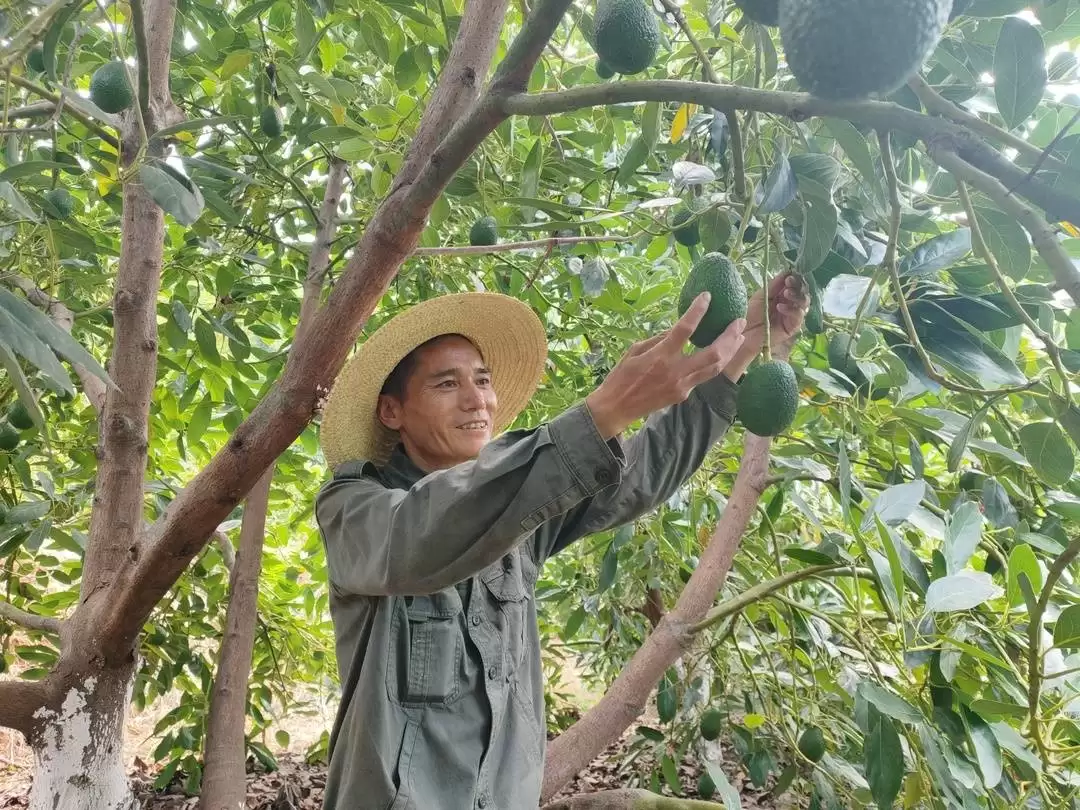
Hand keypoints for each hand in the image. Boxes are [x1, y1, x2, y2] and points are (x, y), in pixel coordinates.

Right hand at [585, 293, 746, 439]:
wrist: (617, 408)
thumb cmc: (621, 376)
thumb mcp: (635, 350)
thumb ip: (659, 340)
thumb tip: (678, 330)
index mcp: (660, 357)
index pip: (685, 329)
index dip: (698, 311)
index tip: (707, 297)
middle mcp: (675, 371)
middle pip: (713, 353)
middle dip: (729, 336)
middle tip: (738, 321)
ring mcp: (682, 385)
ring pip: (715, 368)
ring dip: (730, 351)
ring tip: (739, 337)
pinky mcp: (683, 394)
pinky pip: (703, 376)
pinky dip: (713, 363)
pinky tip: (720, 354)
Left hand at [727, 272, 810, 373]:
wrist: (743, 332)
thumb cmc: (750, 313)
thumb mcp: (762, 295)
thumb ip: (775, 285)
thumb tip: (788, 271)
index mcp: (783, 294)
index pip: (796, 283)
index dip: (795, 278)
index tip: (789, 275)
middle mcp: (790, 303)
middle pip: (803, 292)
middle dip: (798, 285)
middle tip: (789, 282)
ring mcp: (792, 315)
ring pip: (804, 303)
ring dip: (796, 296)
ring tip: (785, 294)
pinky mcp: (792, 327)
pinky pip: (798, 316)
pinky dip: (791, 310)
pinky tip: (780, 307)